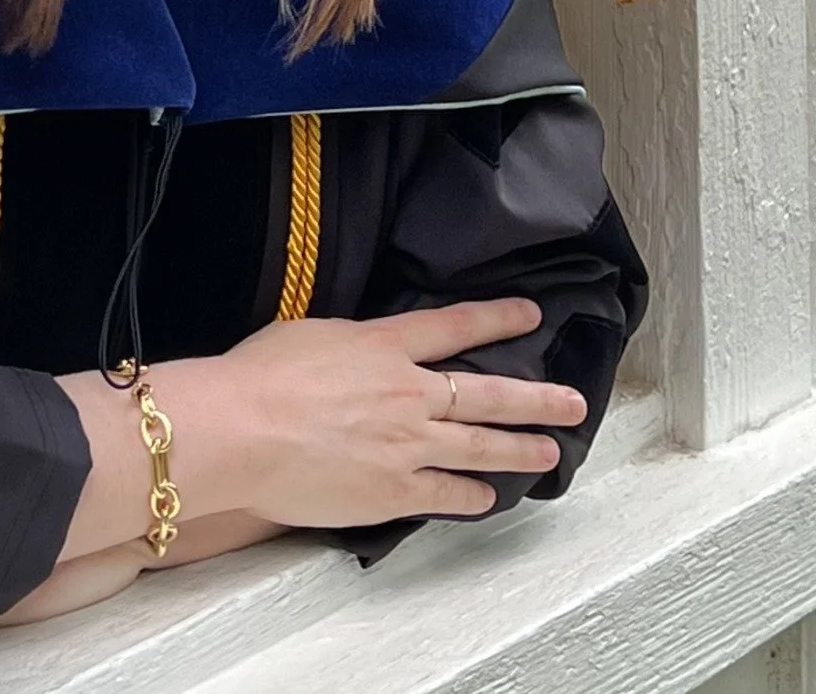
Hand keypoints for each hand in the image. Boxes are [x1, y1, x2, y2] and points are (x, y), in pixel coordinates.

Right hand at [160, 297, 585, 531]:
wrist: (241, 429)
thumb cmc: (258, 377)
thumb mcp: (310, 336)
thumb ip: (349, 345)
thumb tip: (357, 351)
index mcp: (384, 346)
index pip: (454, 327)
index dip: (497, 318)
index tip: (530, 315)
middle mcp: (409, 392)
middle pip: (487, 392)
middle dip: (536, 396)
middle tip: (573, 401)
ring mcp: (407, 445)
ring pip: (480, 445)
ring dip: (520, 447)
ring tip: (550, 450)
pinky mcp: (393, 490)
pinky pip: (445, 494)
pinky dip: (471, 496)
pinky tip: (488, 498)